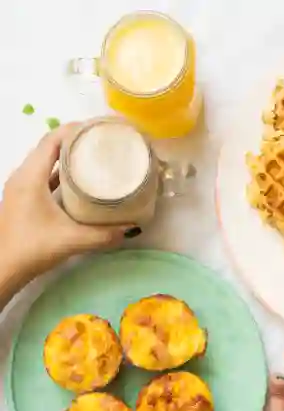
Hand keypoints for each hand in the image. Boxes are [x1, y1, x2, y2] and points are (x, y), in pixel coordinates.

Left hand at [0, 123, 132, 282]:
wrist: (3, 269)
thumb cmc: (33, 248)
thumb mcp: (72, 240)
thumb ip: (104, 234)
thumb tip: (131, 227)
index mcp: (30, 177)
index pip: (52, 141)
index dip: (74, 130)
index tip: (98, 128)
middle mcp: (23, 176)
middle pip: (49, 147)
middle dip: (75, 140)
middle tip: (102, 141)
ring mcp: (21, 187)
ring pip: (46, 161)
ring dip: (68, 156)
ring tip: (94, 157)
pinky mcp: (23, 198)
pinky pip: (44, 176)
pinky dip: (61, 173)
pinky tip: (80, 181)